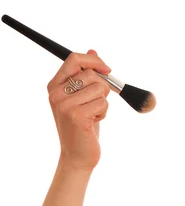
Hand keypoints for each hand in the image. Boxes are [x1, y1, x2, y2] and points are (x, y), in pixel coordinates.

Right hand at [46, 50, 110, 170]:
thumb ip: (86, 75)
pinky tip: (93, 123)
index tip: (107, 69)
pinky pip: (103, 104)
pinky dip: (104, 113)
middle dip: (103, 88)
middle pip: (92, 74)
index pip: (74, 59)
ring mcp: (65, 105)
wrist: (78, 155)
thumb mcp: (83, 97)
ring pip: (101, 89)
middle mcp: (56, 93)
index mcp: (55, 85)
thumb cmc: (83, 125)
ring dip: (103, 103)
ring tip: (93, 115)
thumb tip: (93, 50)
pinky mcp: (77, 116)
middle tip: (95, 104)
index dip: (94, 61)